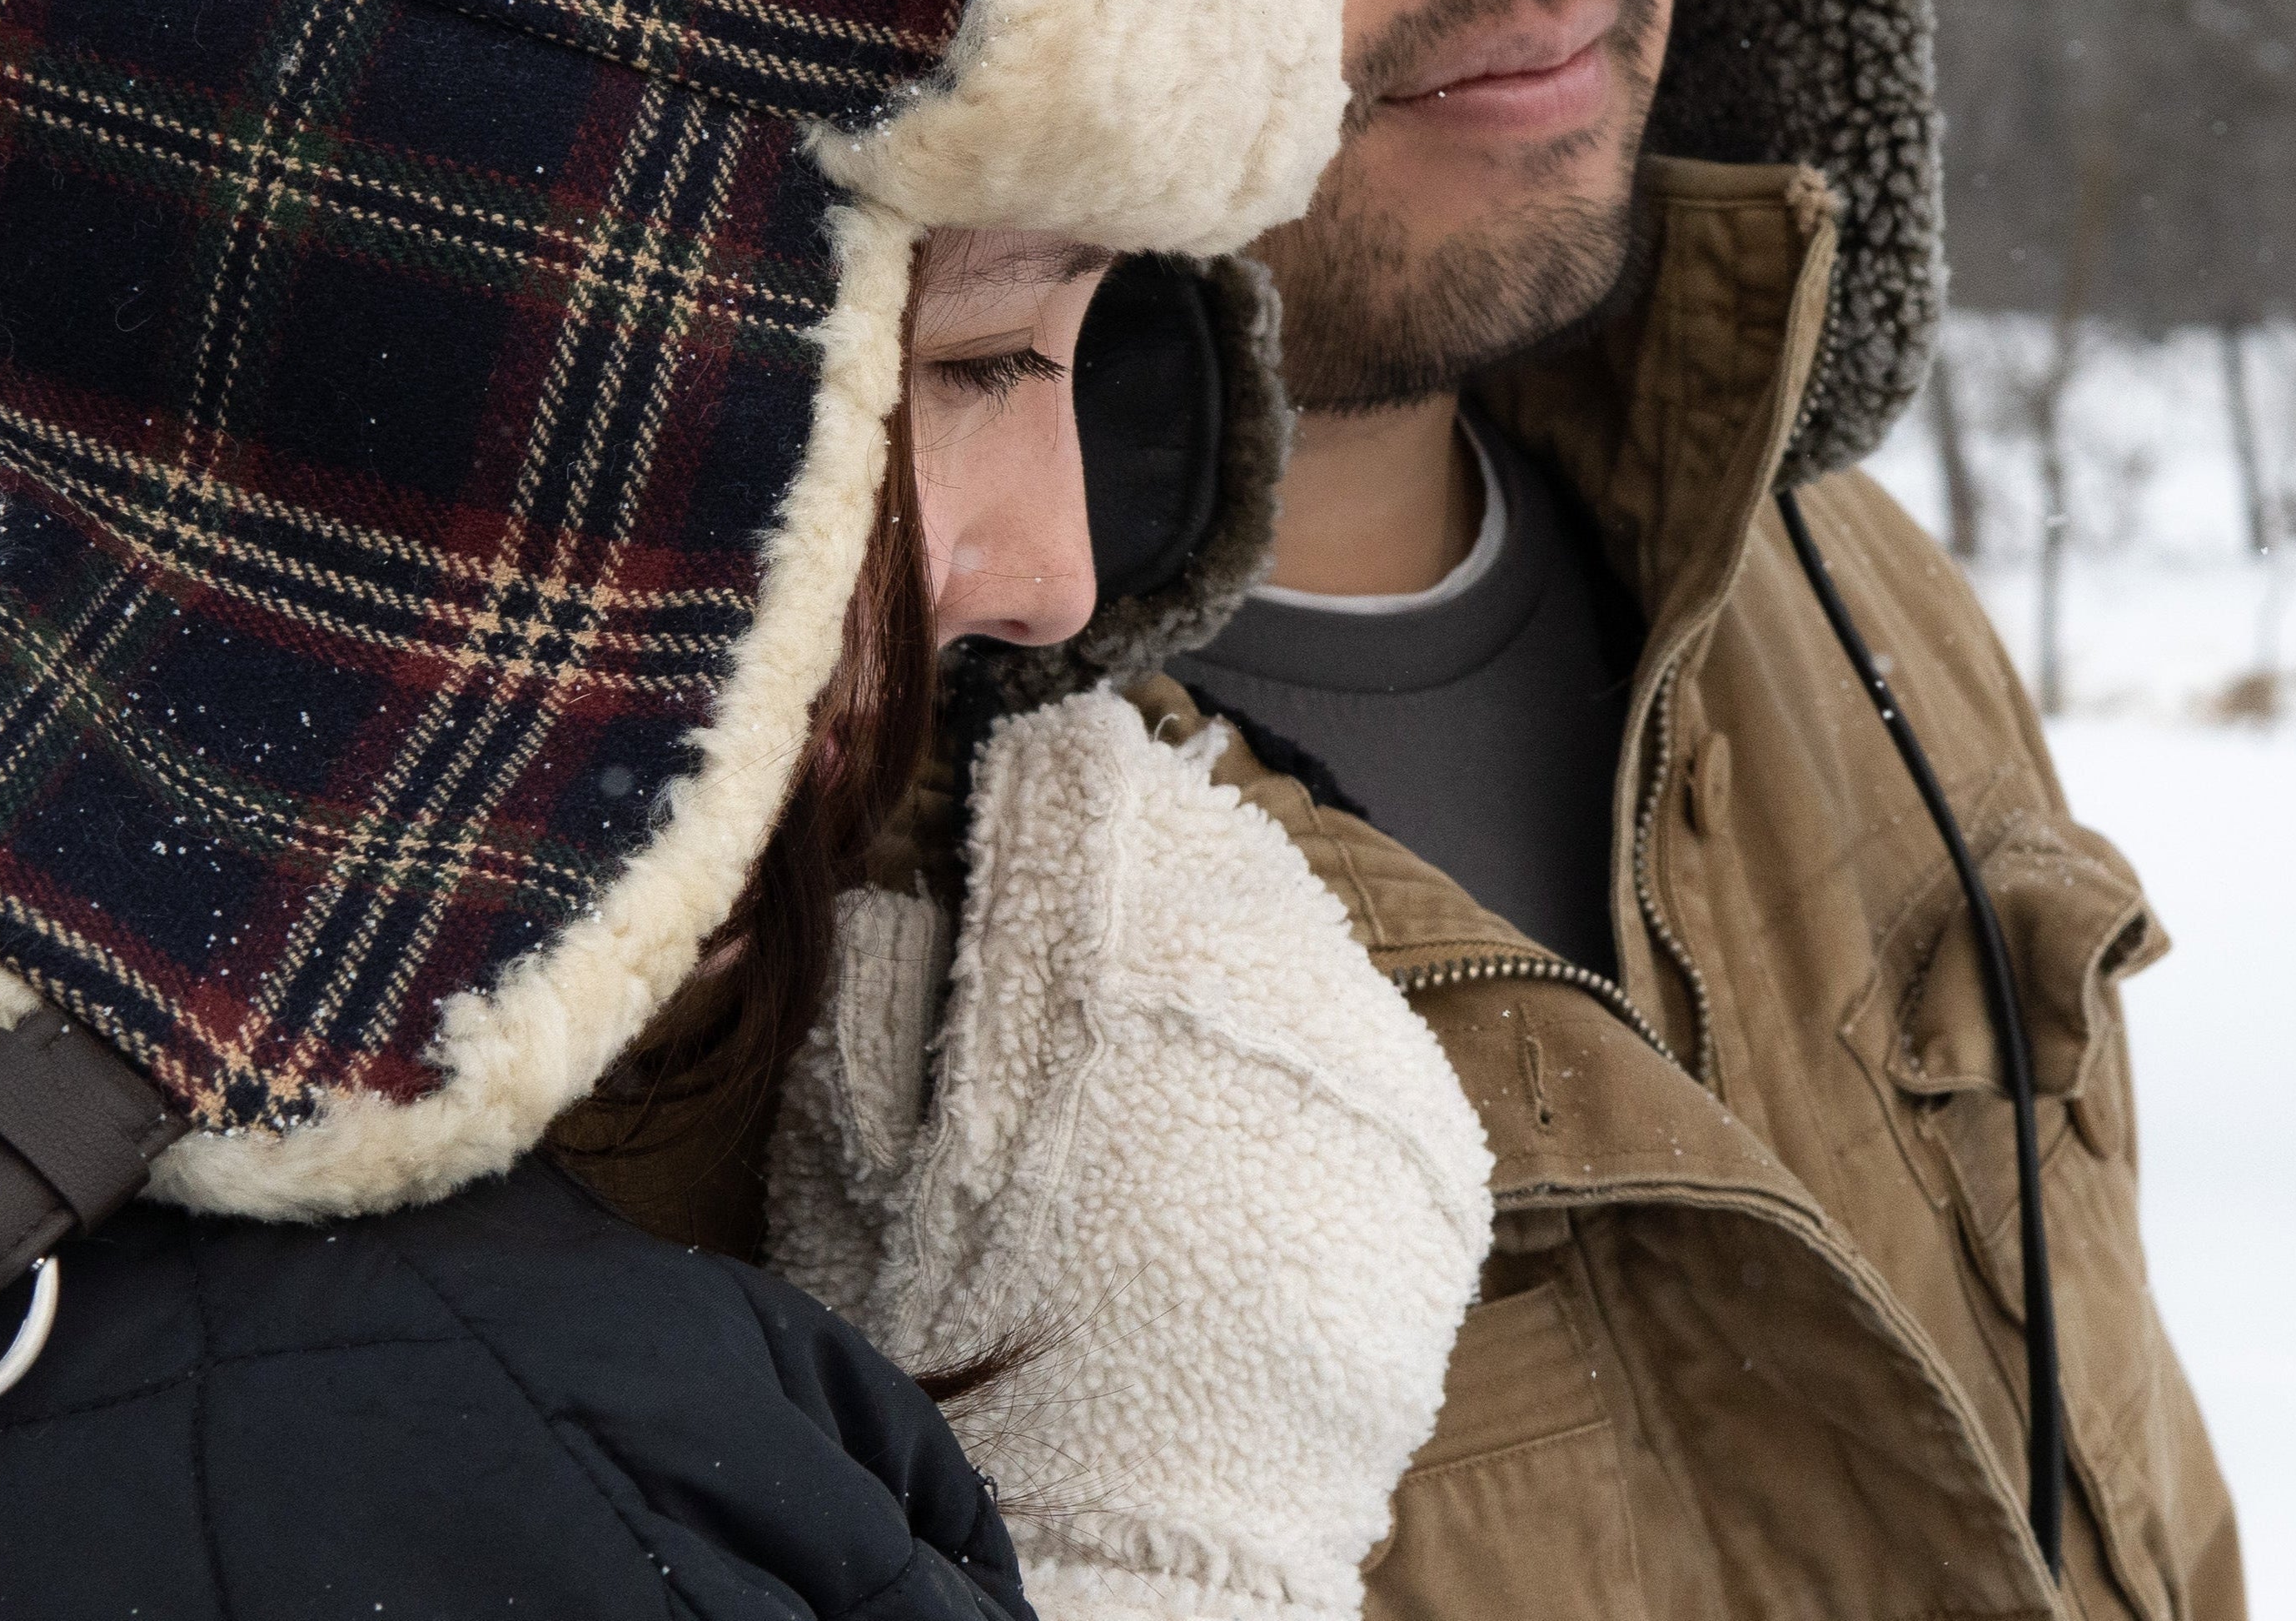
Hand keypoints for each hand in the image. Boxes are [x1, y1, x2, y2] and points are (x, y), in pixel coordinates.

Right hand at [771, 691, 1492, 1620]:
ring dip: (1233, 955)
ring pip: (1296, 925)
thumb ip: (880, 980)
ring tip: (1167, 1061)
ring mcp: (1368, 1055)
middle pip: (1201, 831)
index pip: (1078, 768)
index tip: (1019, 796)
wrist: (1145, 1527)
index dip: (1038, 779)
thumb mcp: (855, 1154)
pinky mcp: (1439, 1143)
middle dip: (1141, 863)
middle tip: (1087, 937)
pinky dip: (1309, 1064)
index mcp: (1092, 948)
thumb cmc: (968, 1347)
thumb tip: (918, 879)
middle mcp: (1253, 971)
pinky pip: (1370, 1043)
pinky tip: (1248, 1142)